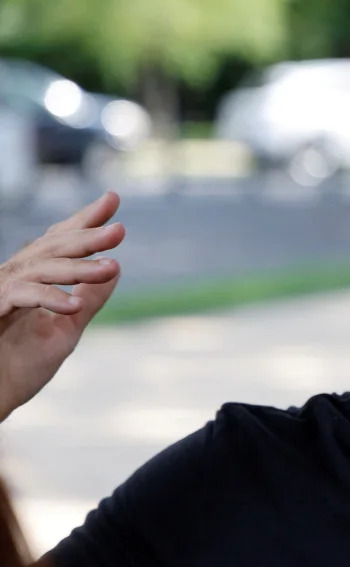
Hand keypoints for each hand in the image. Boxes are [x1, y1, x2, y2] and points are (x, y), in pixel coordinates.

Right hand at [0, 192, 124, 421]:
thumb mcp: (67, 330)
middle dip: (86, 236)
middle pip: (51, 247)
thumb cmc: (19, 367)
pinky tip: (75, 304)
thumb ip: (88, 301)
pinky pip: (22, 296)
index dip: (84, 220)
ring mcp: (0, 293)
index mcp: (31, 281)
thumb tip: (114, 269)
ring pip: (40, 268)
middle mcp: (13, 280)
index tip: (113, 199)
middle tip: (120, 229)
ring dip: (77, 267)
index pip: (59, 242)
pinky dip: (50, 298)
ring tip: (111, 268)